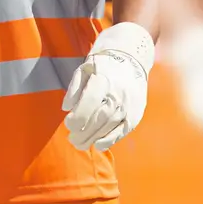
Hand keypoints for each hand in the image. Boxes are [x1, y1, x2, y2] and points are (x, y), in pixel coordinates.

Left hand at [62, 22, 153, 150]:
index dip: (77, 118)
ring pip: (110, 127)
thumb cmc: (102, 65)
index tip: (68, 123)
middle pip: (99, 119)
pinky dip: (110, 140)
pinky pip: (123, 130)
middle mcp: (118, 93)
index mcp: (103, 80)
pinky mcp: (136, 113)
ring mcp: (129, 104)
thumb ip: (74, 88)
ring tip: (81, 144)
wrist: (131, 58)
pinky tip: (98, 145)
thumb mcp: (84, 69)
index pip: (89, 104)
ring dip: (93, 139)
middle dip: (83, 133)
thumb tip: (66, 108)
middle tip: (72, 139)